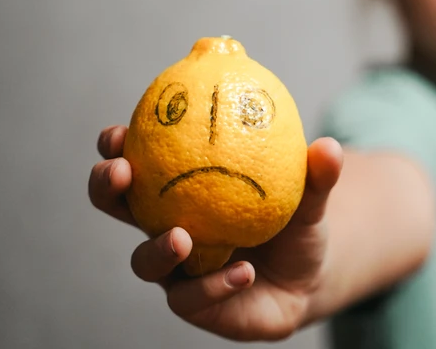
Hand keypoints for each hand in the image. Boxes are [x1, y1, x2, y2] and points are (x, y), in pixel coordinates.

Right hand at [88, 125, 342, 340]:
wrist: (309, 273)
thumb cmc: (297, 220)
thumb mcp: (309, 194)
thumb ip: (316, 174)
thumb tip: (328, 148)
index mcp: (180, 186)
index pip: (136, 159)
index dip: (116, 147)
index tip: (119, 133)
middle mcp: (167, 224)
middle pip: (118, 205)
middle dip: (107, 187)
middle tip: (122, 174)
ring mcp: (176, 268)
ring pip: (144, 260)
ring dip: (157, 246)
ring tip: (181, 237)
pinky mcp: (195, 304)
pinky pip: (192, 298)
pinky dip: (215, 284)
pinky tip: (243, 271)